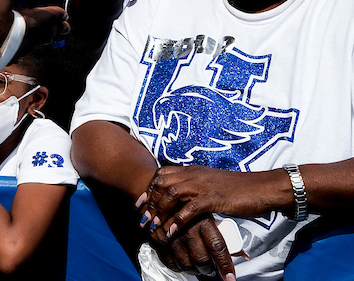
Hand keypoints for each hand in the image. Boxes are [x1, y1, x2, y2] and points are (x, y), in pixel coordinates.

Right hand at [0, 0, 69, 47]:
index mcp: (32, 22)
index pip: (52, 17)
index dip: (58, 14)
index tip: (64, 14)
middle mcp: (29, 38)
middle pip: (48, 34)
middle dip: (56, 29)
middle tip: (63, 28)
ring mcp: (17, 50)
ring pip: (36, 44)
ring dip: (43, 38)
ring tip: (45, 36)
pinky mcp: (3, 56)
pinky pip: (21, 50)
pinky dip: (26, 45)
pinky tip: (17, 44)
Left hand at [136, 165, 270, 243]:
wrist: (262, 188)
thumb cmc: (238, 189)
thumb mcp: (211, 183)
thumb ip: (195, 187)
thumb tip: (183, 198)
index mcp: (192, 170)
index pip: (162, 174)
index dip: (149, 188)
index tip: (139, 202)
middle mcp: (194, 174)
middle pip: (162, 183)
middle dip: (149, 200)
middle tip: (143, 217)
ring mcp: (203, 185)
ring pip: (171, 194)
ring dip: (160, 211)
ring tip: (153, 225)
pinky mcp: (213, 198)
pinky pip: (189, 209)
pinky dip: (178, 220)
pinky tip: (171, 231)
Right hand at [150, 218, 235, 280]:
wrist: (163, 200)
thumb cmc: (191, 211)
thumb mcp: (208, 218)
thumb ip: (225, 237)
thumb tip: (243, 254)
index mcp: (202, 222)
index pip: (217, 247)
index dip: (225, 265)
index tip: (230, 277)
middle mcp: (187, 230)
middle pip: (202, 260)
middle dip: (209, 269)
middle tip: (211, 268)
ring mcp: (171, 236)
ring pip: (187, 265)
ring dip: (194, 269)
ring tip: (197, 265)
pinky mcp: (158, 241)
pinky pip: (171, 263)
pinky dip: (179, 266)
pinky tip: (184, 261)